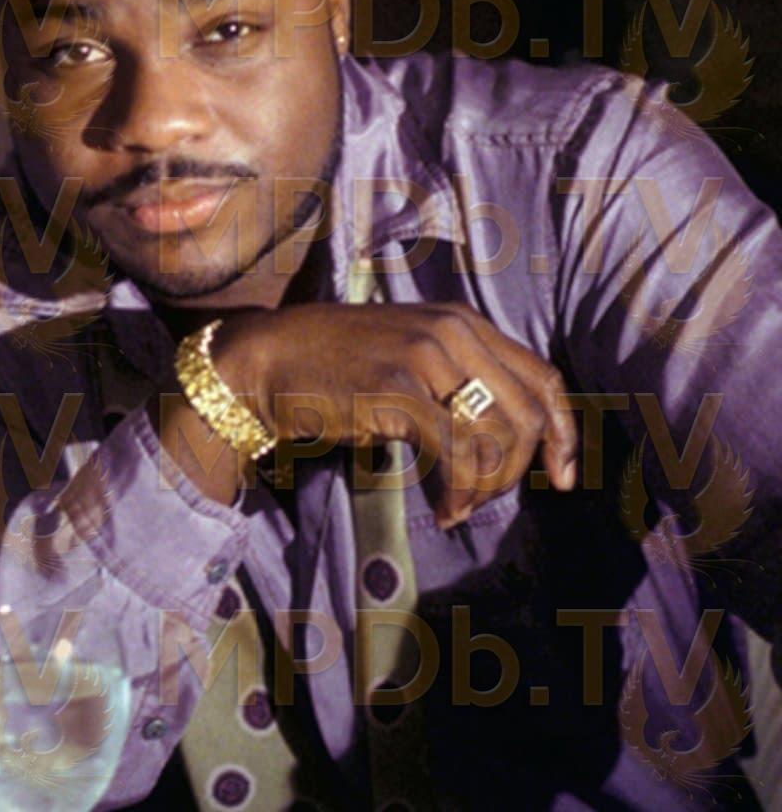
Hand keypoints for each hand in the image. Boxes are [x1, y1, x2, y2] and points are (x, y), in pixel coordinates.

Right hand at [179, 302, 577, 526]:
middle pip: (527, 415)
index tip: (561, 477)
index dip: (563, 433)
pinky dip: (460, 491)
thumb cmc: (331, 367)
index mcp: (463, 321)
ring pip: (496, 437)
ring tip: (459, 505)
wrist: (266, 361)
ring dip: (485, 487)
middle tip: (483, 500)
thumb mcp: (406, 358)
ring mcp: (426, 357)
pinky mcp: (398, 389)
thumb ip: (455, 380)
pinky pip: (456, 452)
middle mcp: (454, 331)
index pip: (543, 377)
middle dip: (516, 471)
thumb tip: (500, 441)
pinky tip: (445, 507)